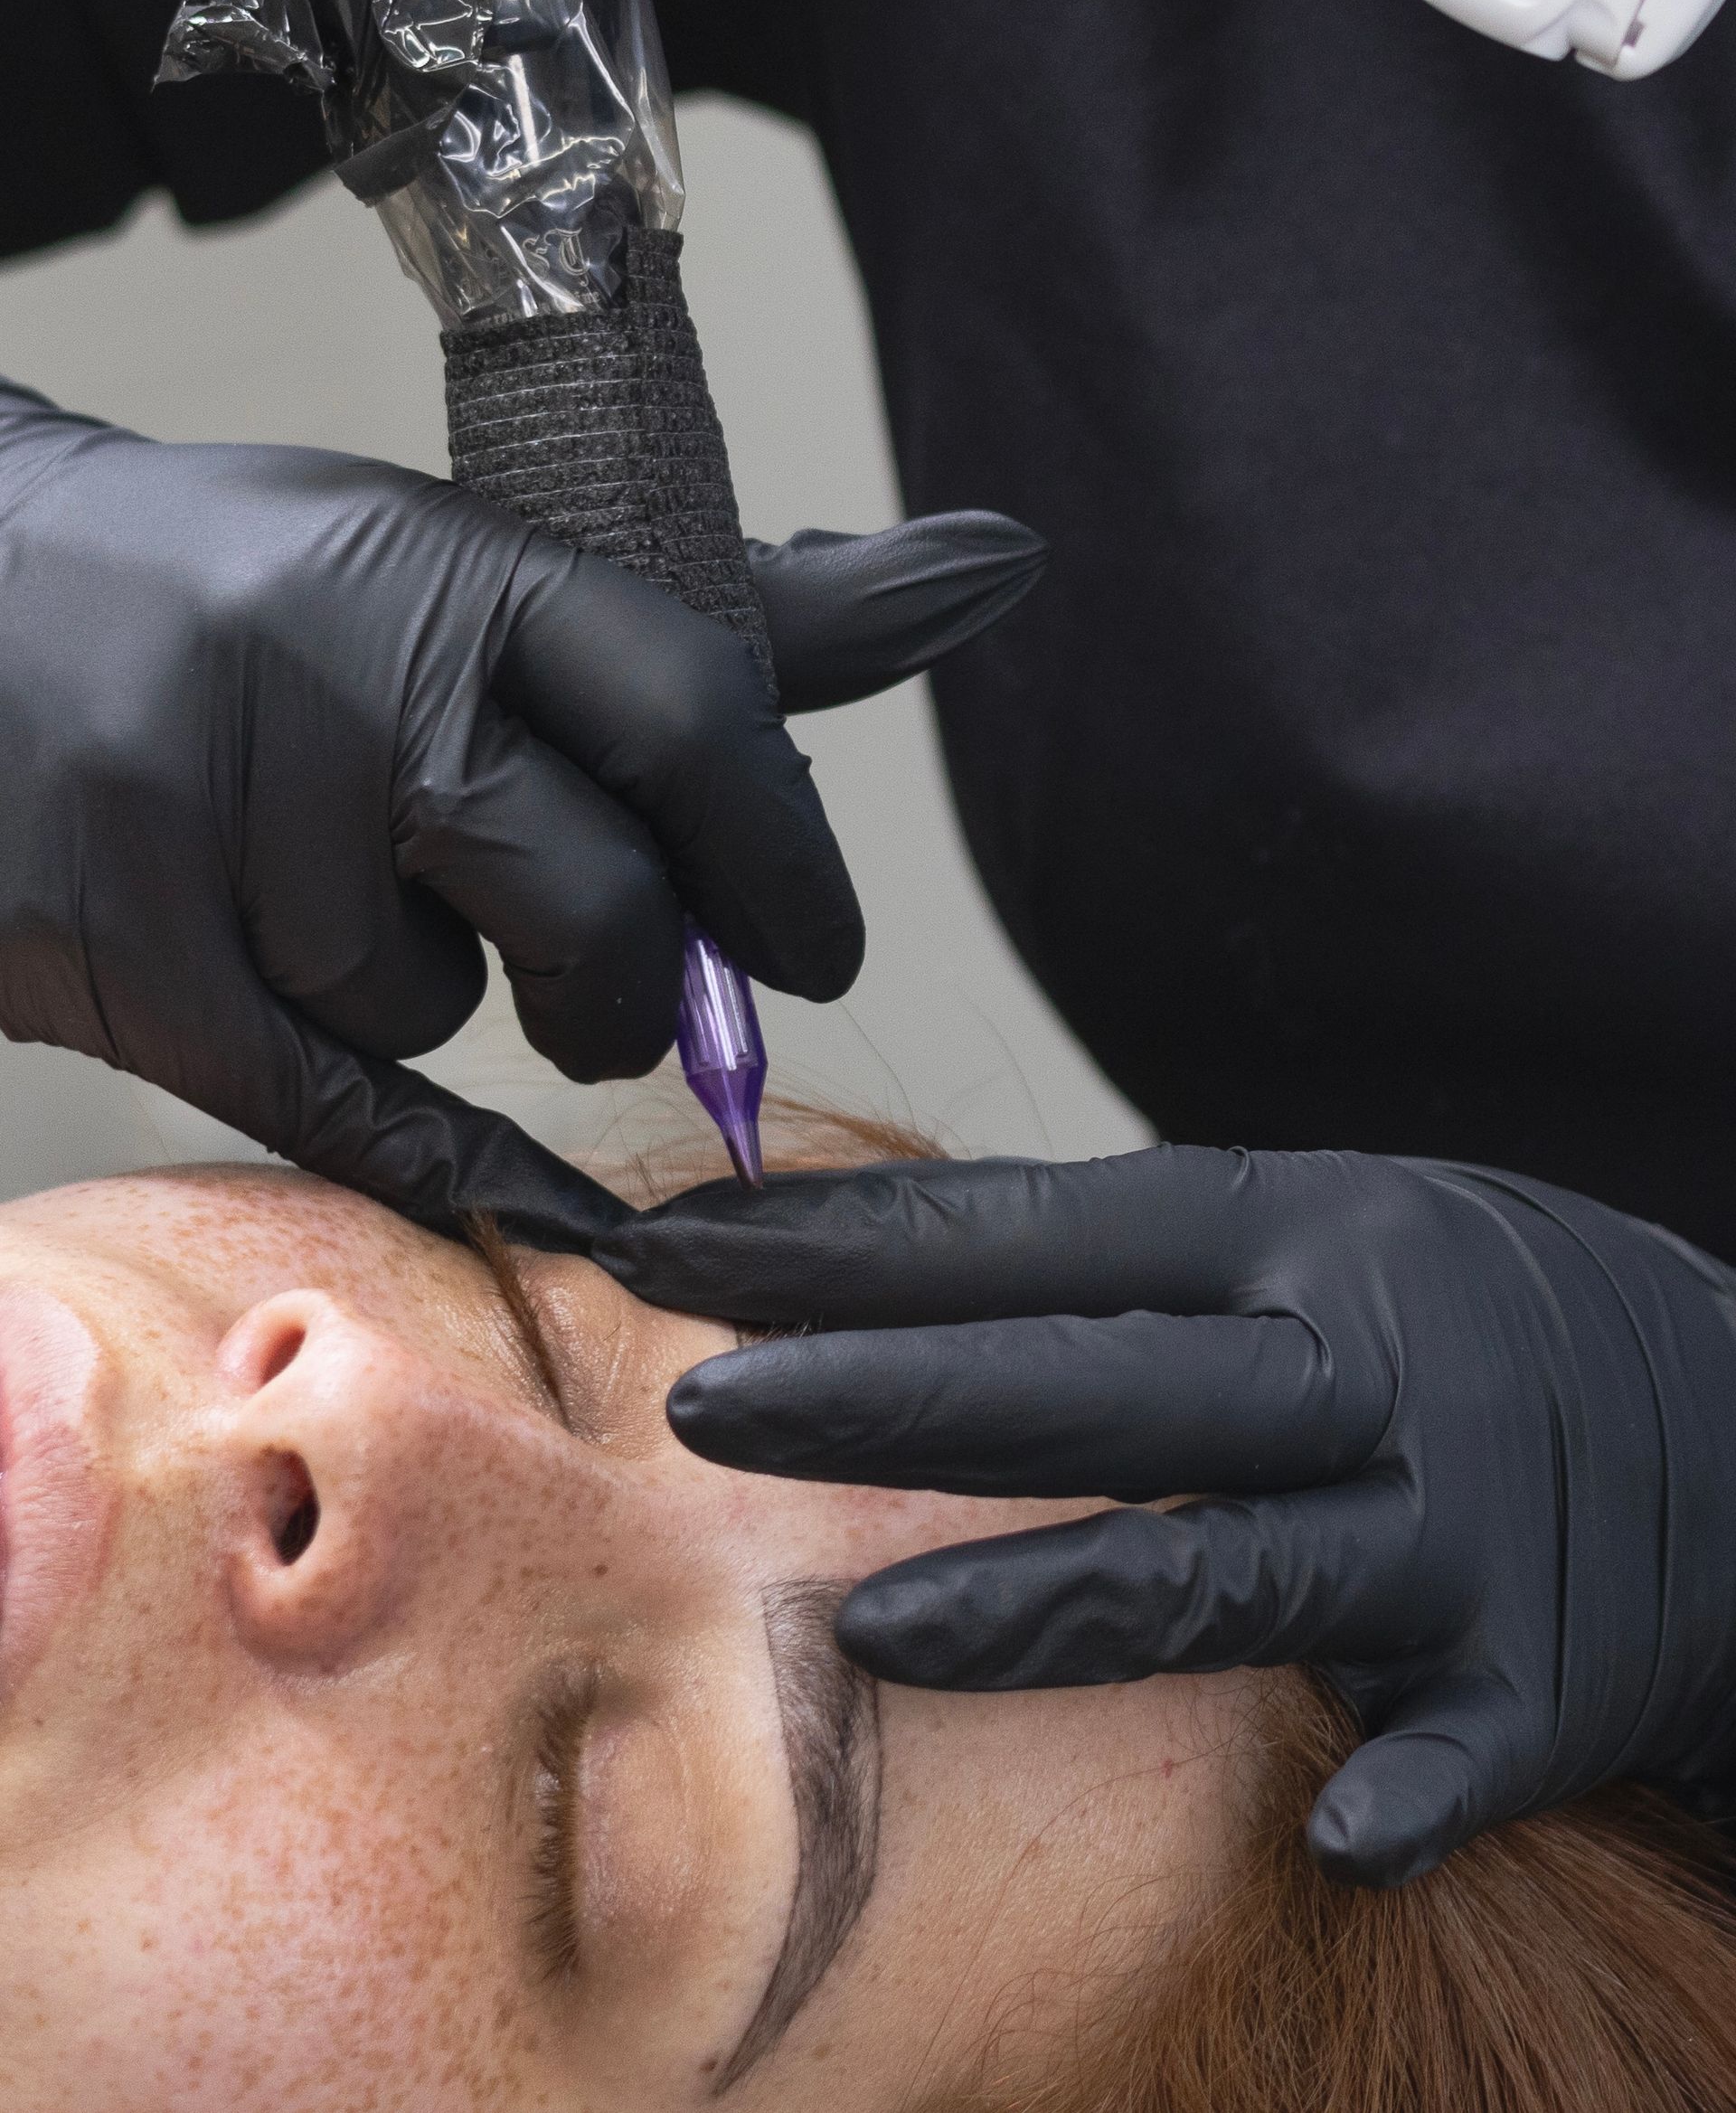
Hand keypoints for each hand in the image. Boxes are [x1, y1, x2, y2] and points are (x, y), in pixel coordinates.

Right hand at [0, 377, 1041, 1246]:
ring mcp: (214, 811)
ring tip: (340, 909)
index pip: (690, 700)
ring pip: (436, 1011)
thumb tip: (989, 570)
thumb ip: (721, 615)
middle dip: (635, 991)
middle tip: (606, 992)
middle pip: (598, 906)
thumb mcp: (468, 562)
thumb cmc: (256, 600)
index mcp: (447, 560)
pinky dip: (422, 1148)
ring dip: (433, 1004)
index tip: (812, 946)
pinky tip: (470, 1152)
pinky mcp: (122, 946)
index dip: (783, 852)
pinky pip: (335, 1107)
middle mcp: (338, 669)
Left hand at [597, 1145, 1735, 1882]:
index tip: (676, 1253)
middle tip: (703, 1404)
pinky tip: (1332, 1831)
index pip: (1034, 1232)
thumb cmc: (1456, 1313)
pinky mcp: (1545, 1670)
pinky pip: (1459, 1746)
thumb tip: (859, 1265)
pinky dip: (1398, 1783)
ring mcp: (1457, 1519)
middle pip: (1101, 1385)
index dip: (852, 1247)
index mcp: (1293, 1230)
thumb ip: (1117, 1263)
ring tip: (875, 1634)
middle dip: (893, 1393)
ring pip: (1236, 1568)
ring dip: (1059, 1604)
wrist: (1725, 1409)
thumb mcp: (1308, 1231)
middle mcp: (1366, 1358)